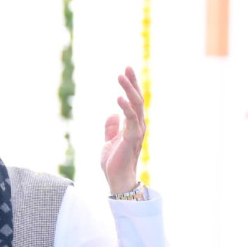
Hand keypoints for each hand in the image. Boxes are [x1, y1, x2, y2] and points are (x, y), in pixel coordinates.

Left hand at [101, 66, 145, 193]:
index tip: (126, 71)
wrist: (116, 179)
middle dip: (133, 83)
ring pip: (136, 106)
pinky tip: (118, 97)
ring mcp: (136, 132)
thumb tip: (112, 114)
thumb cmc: (114, 162)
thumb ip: (111, 128)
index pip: (134, 102)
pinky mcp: (131, 138)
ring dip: (129, 90)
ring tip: (121, 76)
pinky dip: (125, 107)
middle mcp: (138, 126)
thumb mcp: (109, 141)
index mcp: (133, 125)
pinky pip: (130, 119)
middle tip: (127, 67)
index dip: (131, 86)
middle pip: (138, 99)